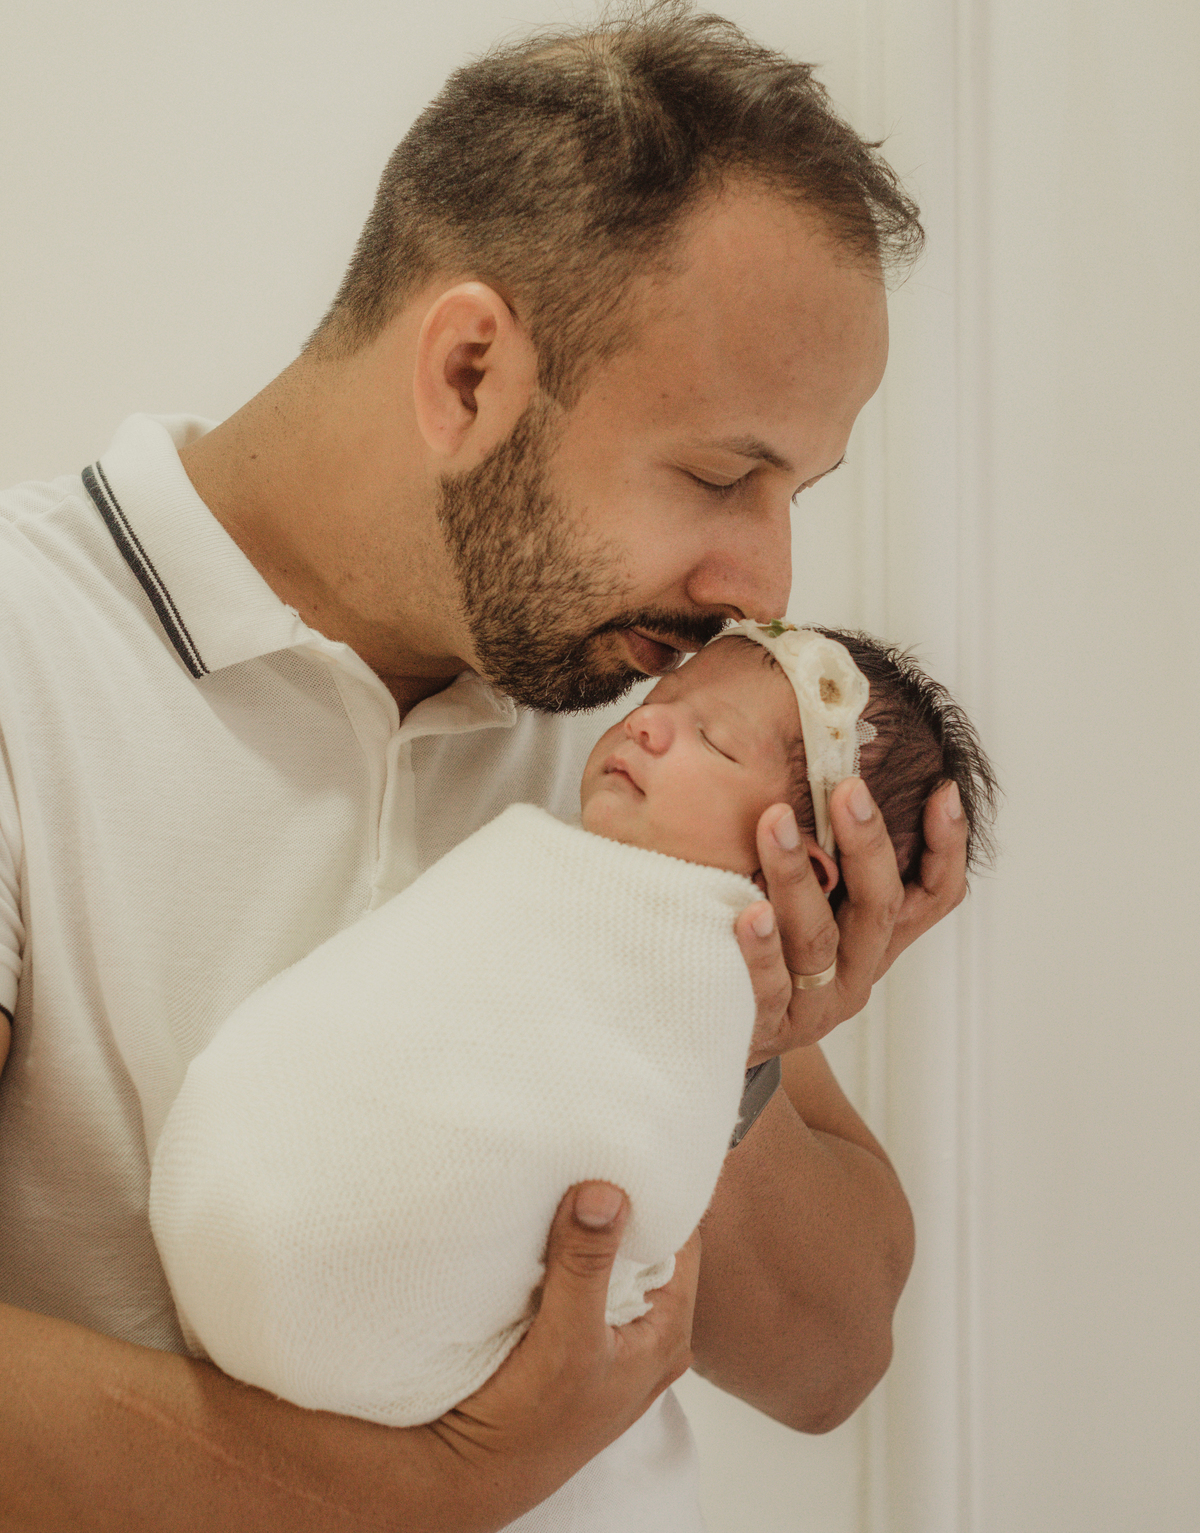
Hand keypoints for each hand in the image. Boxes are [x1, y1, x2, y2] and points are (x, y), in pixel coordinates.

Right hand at [425, 1183, 699, 1520]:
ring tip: (569, 1180)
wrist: (469, 1475)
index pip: (683, 1240)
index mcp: (667, 1335)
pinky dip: (567, 1253)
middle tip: (595, 1153)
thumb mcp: (566, 1340)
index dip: (662, 1195)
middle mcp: (648, 1335)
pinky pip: (582, 1279)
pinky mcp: (574, 1339)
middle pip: (647, 1248)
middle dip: (622, 1206)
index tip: (633, 1151)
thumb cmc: (529, 1428)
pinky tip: (545, 1229)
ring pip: (612, 1262)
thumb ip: (586, 1265)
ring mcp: (611, 1338)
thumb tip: (607, 1193)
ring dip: (590, 1229)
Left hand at [736, 778, 967, 1061]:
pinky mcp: (768, 1026)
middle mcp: (857, 970)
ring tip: (775, 825)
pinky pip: (766, 987)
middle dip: (867, 844)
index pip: (934, 894)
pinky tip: (746, 914)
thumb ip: (825, 855)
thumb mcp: (809, 904)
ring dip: (798, 877)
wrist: (713, 1034)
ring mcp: (816, 1003)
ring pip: (819, 939)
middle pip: (878, 906)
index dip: (946, 846)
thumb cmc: (768, 954)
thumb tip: (827, 764)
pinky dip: (759, 951)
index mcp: (876, 938)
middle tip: (846, 788)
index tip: (943, 790)